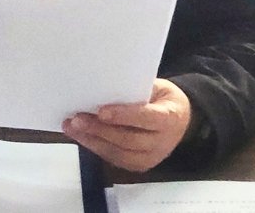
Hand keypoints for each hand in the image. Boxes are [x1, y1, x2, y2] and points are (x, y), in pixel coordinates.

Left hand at [62, 78, 192, 171]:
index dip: (123, 115)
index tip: (101, 111)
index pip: (146, 118)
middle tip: (77, 119)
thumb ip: (135, 90)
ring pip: (118, 153)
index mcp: (169, 118)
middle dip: (99, 130)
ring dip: (92, 141)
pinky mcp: (140, 166)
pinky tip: (82, 138)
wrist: (182, 121)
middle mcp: (161, 142)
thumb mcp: (157, 87)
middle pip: (128, 139)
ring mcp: (151, 157)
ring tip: (72, 128)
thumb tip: (104, 88)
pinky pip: (115, 159)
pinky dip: (97, 148)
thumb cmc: (164, 99)